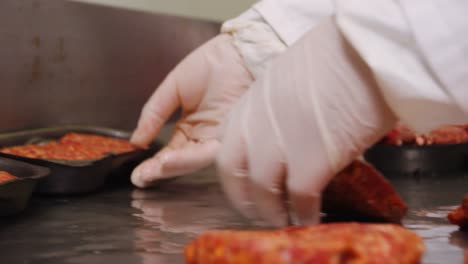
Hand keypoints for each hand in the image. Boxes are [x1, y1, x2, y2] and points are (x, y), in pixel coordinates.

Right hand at [130, 34, 252, 187]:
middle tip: (140, 178)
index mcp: (191, 127)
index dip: (153, 164)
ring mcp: (218, 138)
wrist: (237, 52)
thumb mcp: (172, 89)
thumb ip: (154, 114)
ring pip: (194, 160)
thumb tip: (135, 140)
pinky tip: (169, 159)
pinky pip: (208, 152)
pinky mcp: (231, 137)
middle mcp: (204, 137)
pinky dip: (188, 157)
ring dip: (172, 167)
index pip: (170, 152)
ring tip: (152, 171)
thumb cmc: (211, 65)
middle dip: (159, 171)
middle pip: (181, 161)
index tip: (136, 172)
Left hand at [216, 19, 396, 226]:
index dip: (234, 170)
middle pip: (232, 171)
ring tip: (283, 220)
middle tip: (259, 210)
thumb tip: (290, 130)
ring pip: (261, 191)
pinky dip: (303, 213)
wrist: (366, 51)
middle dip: (242, 197)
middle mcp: (255, 125)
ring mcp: (278, 144)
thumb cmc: (338, 55)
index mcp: (250, 102)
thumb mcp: (290, 78)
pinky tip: (310, 217)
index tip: (244, 183)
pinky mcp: (310, 162)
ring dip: (271, 211)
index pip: (226, 144)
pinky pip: (299, 198)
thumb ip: (279, 108)